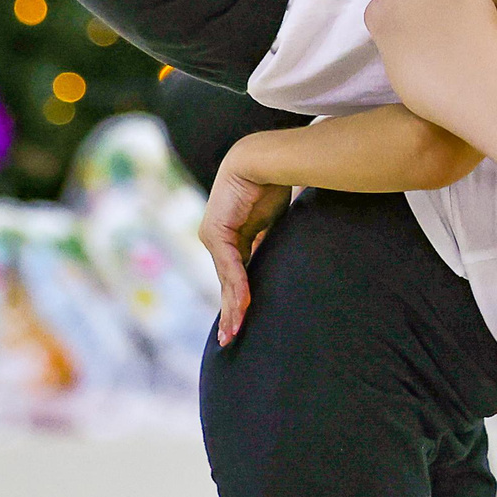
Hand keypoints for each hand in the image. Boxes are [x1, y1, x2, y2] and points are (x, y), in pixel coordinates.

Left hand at [198, 166, 291, 343]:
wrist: (263, 157)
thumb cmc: (273, 181)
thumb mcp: (273, 221)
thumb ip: (268, 241)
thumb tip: (284, 259)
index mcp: (231, 235)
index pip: (235, 275)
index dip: (238, 299)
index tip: (241, 322)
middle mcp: (217, 237)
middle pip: (227, 282)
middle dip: (230, 312)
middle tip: (231, 339)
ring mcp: (213, 236)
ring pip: (226, 280)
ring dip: (231, 308)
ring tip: (234, 332)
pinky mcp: (215, 233)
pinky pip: (231, 266)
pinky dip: (237, 287)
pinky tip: (242, 306)